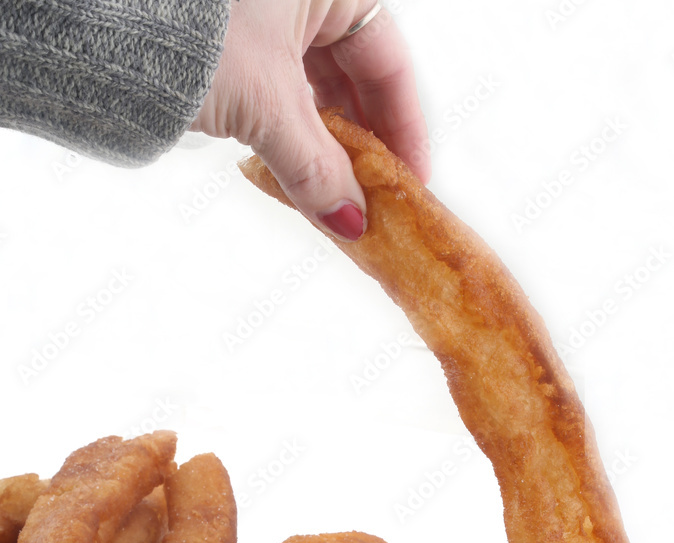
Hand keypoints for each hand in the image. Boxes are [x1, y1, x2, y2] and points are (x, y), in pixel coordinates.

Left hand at [192, 0, 429, 239]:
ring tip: (332, 195)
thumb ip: (316, 168)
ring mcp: (267, 13)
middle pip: (355, 77)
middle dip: (363, 145)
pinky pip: (280, 90)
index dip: (404, 130)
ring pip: (315, 87)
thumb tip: (350, 221)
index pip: (390, 63)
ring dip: (325, 145)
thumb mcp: (267, 106)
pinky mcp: (234, 39)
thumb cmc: (188, 33)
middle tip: (373, 201)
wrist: (94, 21)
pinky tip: (294, 170)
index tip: (411, 182)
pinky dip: (289, 132)